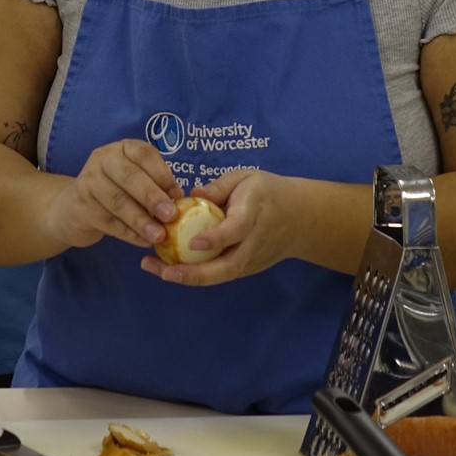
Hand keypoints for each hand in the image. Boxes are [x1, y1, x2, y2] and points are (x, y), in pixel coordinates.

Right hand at [43, 139, 182, 250]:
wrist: (75, 207)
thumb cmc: (117, 190)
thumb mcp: (136, 180)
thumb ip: (156, 186)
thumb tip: (179, 201)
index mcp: (123, 148)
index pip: (144, 155)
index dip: (162, 174)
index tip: (177, 195)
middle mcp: (103, 160)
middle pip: (129, 177)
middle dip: (152, 197)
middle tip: (170, 216)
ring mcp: (88, 181)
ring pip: (118, 201)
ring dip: (141, 220)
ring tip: (159, 235)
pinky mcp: (80, 206)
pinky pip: (108, 221)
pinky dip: (128, 233)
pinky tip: (143, 241)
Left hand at [140, 169, 303, 286]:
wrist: (300, 219)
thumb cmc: (268, 192)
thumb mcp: (246, 178)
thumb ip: (220, 186)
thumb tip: (191, 194)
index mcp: (254, 213)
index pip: (236, 230)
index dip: (216, 239)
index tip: (192, 243)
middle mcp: (254, 242)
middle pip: (227, 266)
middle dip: (195, 273)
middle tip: (165, 271)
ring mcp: (251, 260)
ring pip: (220, 276)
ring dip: (188, 277)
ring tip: (156, 269)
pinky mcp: (246, 269)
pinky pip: (219, 274)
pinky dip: (194, 274)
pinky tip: (168, 267)